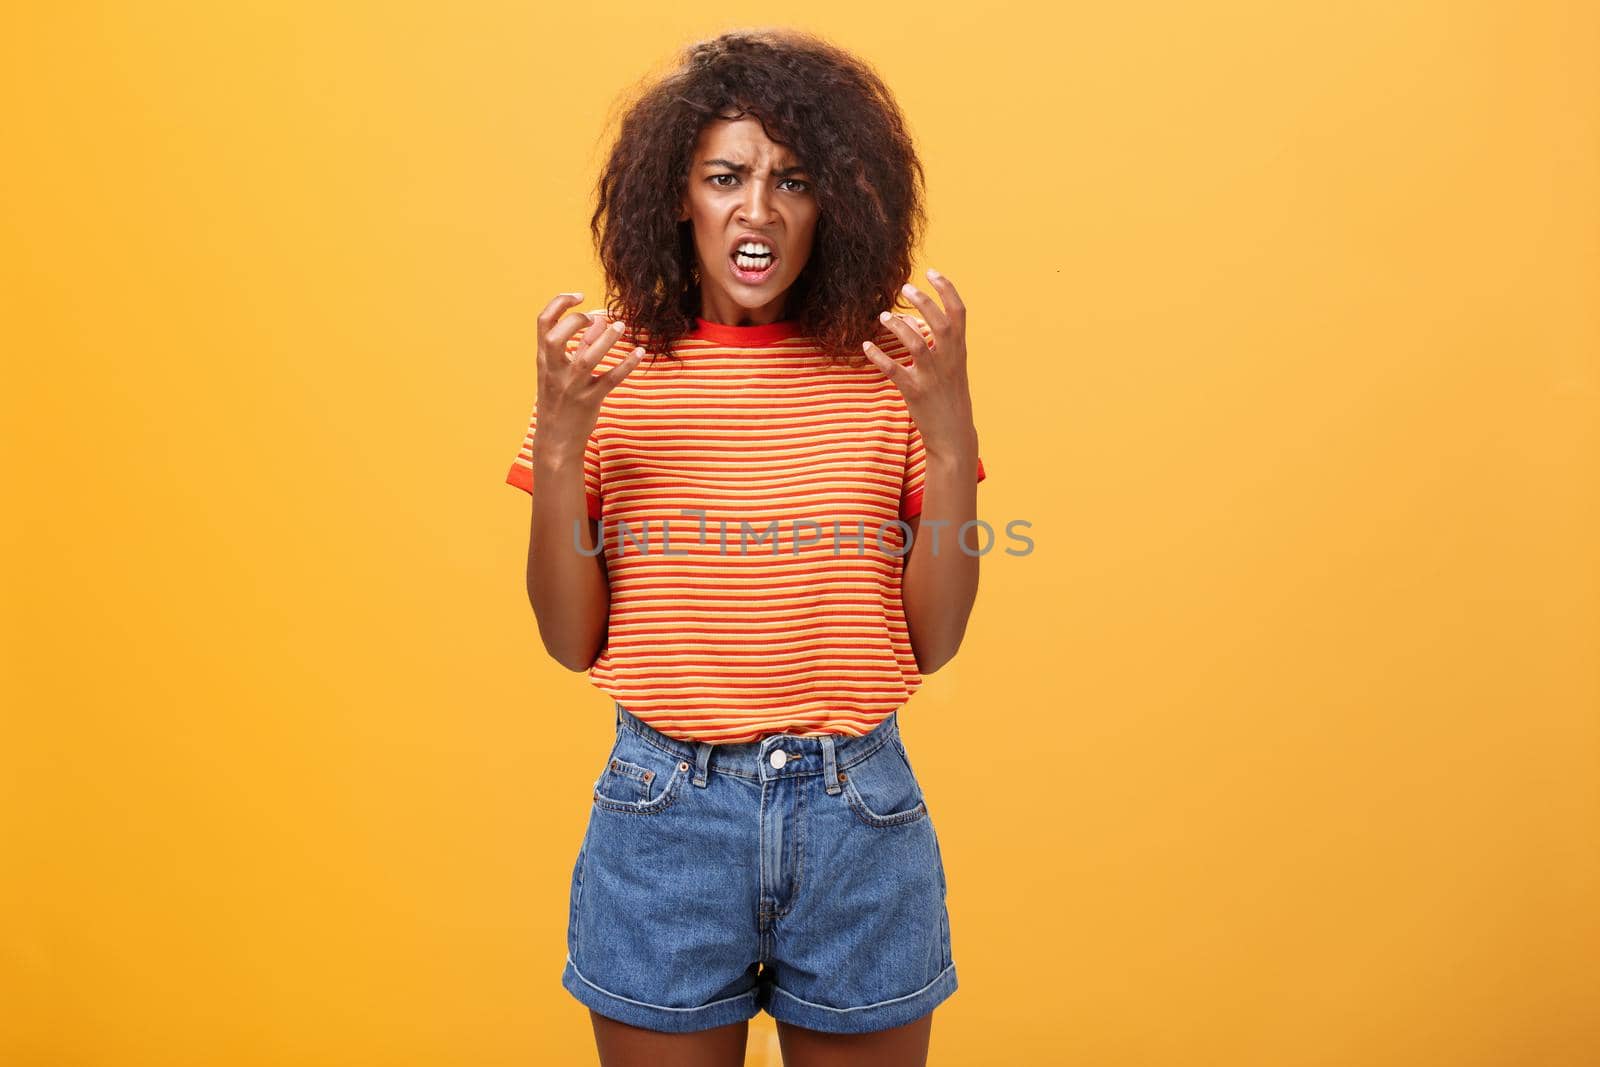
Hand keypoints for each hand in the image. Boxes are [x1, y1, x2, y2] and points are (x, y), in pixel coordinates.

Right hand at [532, 293, 646, 460]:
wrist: (556, 440)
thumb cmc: (559, 401)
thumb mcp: (560, 372)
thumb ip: (578, 345)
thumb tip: (599, 319)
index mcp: (544, 359)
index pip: (543, 322)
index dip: (559, 304)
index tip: (578, 297)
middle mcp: (554, 371)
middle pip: (556, 338)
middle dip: (575, 321)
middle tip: (595, 317)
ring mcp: (571, 387)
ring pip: (587, 358)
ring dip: (606, 339)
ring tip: (621, 326)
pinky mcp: (589, 401)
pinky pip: (610, 379)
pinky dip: (626, 365)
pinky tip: (640, 353)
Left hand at [861, 269, 977, 457]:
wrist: (953, 436)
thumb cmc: (949, 399)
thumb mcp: (950, 370)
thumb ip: (935, 345)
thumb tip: (908, 320)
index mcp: (959, 352)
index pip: (959, 313)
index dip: (947, 290)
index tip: (933, 272)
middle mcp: (949, 361)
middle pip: (940, 322)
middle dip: (923, 301)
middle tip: (905, 287)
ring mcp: (932, 377)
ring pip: (916, 343)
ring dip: (899, 326)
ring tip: (883, 316)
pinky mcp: (915, 392)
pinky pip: (893, 369)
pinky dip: (878, 356)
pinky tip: (866, 346)